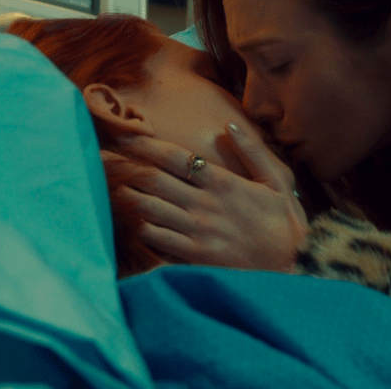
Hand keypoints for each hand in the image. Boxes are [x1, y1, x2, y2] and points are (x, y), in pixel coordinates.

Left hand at [103, 122, 307, 271]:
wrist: (293, 266)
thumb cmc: (285, 223)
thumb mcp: (278, 181)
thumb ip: (253, 151)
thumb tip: (229, 124)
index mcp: (223, 182)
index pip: (176, 157)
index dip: (146, 144)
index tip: (123, 135)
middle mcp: (205, 204)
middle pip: (153, 179)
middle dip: (123, 166)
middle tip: (97, 157)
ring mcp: (198, 231)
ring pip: (150, 208)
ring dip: (126, 195)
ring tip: (105, 185)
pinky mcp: (195, 255)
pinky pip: (157, 239)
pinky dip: (139, 228)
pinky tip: (127, 220)